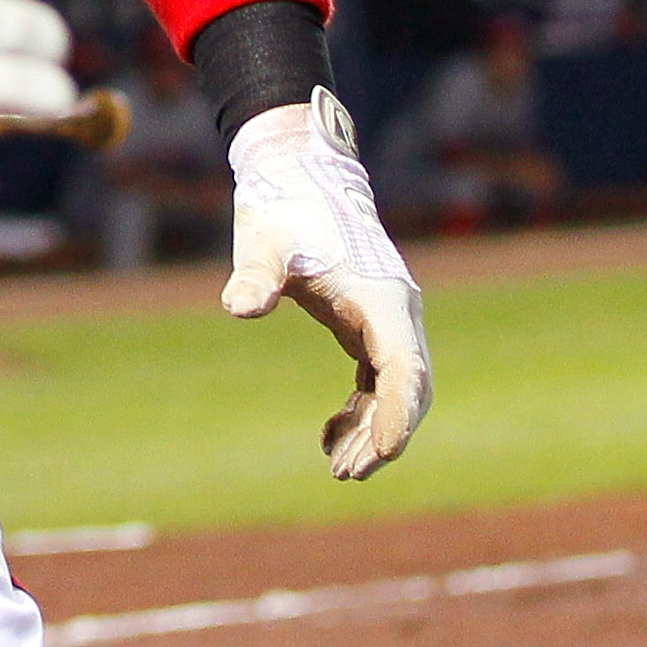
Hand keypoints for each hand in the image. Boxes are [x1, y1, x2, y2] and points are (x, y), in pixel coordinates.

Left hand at [226, 90, 430, 478]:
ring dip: (372, 428)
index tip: (383, 453)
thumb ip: (256, 276)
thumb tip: (238, 308)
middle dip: (385, 433)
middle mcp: (394, 311)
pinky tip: (328, 436)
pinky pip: (375, 377)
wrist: (295, 173)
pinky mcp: (365, 321)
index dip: (398, 414)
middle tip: (346, 474)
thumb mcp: (265, 241)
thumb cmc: (282, 206)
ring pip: (394, 388)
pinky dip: (359, 409)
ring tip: (338, 470)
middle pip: (407, 387)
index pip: (405, 369)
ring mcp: (384, 318)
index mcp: (382, 298)